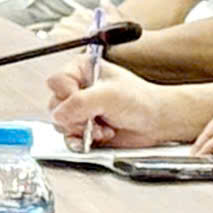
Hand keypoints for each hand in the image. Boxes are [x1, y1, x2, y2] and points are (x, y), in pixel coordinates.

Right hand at [45, 59, 175, 148]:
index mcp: (79, 70)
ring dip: (82, 130)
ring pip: (61, 123)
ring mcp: (80, 111)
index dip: (67, 94)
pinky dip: (81, 142)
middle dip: (76, 117)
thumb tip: (59, 115)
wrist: (157, 122)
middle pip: (55, 105)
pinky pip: (69, 138)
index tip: (85, 102)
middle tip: (95, 118)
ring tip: (103, 128)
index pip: (56, 82)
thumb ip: (80, 103)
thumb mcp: (108, 95)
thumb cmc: (140, 101)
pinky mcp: (84, 129)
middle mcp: (76, 89)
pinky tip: (97, 139)